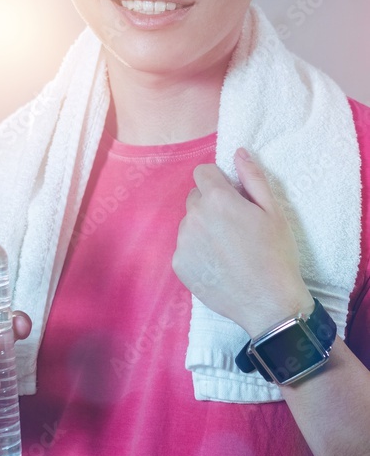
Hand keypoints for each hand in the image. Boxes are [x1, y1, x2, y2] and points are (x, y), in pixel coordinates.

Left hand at [172, 147, 313, 337]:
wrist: (268, 303)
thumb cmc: (276, 254)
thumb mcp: (273, 211)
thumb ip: (253, 178)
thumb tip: (238, 152)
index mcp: (217, 199)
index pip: (203, 173)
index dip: (219, 182)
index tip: (233, 198)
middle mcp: (194, 217)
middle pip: (195, 198)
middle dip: (211, 205)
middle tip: (234, 227)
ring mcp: (183, 242)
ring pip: (189, 224)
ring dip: (203, 229)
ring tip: (228, 250)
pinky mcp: (179, 264)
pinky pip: (185, 248)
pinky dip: (197, 252)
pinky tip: (218, 265)